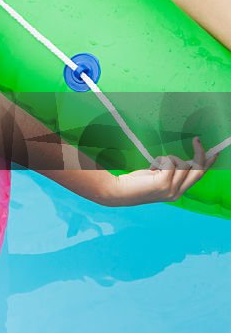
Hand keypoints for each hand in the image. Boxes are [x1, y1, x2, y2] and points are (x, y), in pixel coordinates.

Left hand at [104, 137, 219, 206]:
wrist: (118, 192)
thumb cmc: (135, 183)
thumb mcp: (157, 176)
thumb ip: (170, 171)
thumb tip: (181, 160)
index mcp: (177, 192)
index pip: (198, 177)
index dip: (207, 164)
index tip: (214, 153)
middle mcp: (177, 193)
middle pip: (198, 171)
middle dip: (200, 154)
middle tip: (196, 139)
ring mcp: (171, 190)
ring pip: (181, 164)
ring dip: (166, 158)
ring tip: (153, 166)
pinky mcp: (163, 184)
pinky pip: (170, 162)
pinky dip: (160, 160)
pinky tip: (150, 168)